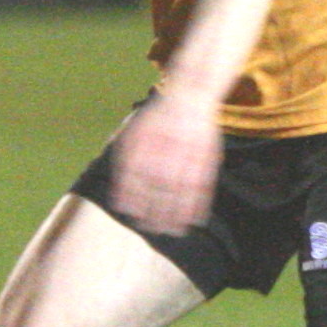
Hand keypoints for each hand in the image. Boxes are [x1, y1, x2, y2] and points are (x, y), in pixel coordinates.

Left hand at [110, 89, 221, 235]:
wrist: (190, 95)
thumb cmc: (157, 120)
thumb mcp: (135, 133)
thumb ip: (126, 162)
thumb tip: (119, 196)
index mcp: (146, 140)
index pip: (135, 173)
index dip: (132, 194)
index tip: (129, 213)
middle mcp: (167, 146)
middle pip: (159, 185)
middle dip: (155, 209)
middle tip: (149, 229)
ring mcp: (188, 151)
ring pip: (182, 188)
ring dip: (178, 212)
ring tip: (173, 231)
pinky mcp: (207, 155)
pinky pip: (203, 183)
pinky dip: (199, 203)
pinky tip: (194, 218)